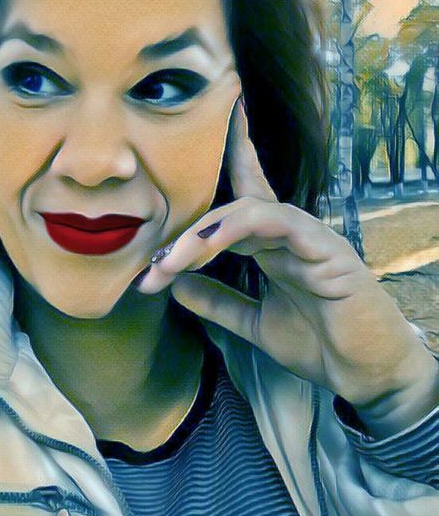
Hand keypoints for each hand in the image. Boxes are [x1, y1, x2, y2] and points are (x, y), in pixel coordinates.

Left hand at [136, 95, 438, 434]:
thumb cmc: (320, 345)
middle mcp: (288, 232)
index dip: (223, 161)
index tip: (187, 138)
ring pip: (246, 209)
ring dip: (200, 234)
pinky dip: (235, 229)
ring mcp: (308, 236)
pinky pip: (275, 222)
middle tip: (148, 262)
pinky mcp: (325, 248)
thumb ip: (219, 301)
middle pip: (231, 201)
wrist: (367, 376)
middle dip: (185, 228)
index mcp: (273, 244)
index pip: (243, 194)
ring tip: (168, 261)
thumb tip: (174, 284)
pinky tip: (205, 246)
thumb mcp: (255, 322)